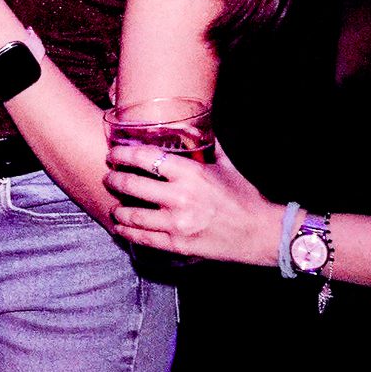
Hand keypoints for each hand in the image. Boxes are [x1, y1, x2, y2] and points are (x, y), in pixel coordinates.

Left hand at [105, 133, 277, 266]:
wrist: (261, 233)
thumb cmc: (245, 197)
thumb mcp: (226, 165)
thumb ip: (208, 146)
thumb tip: (197, 127)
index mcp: (191, 173)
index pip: (146, 158)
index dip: (124, 154)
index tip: (114, 153)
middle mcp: (180, 197)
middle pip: (132, 185)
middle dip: (114, 180)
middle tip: (109, 177)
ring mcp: (177, 223)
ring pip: (133, 215)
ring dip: (118, 209)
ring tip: (114, 205)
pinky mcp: (178, 245)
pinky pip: (143, 238)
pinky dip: (127, 232)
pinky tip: (121, 228)